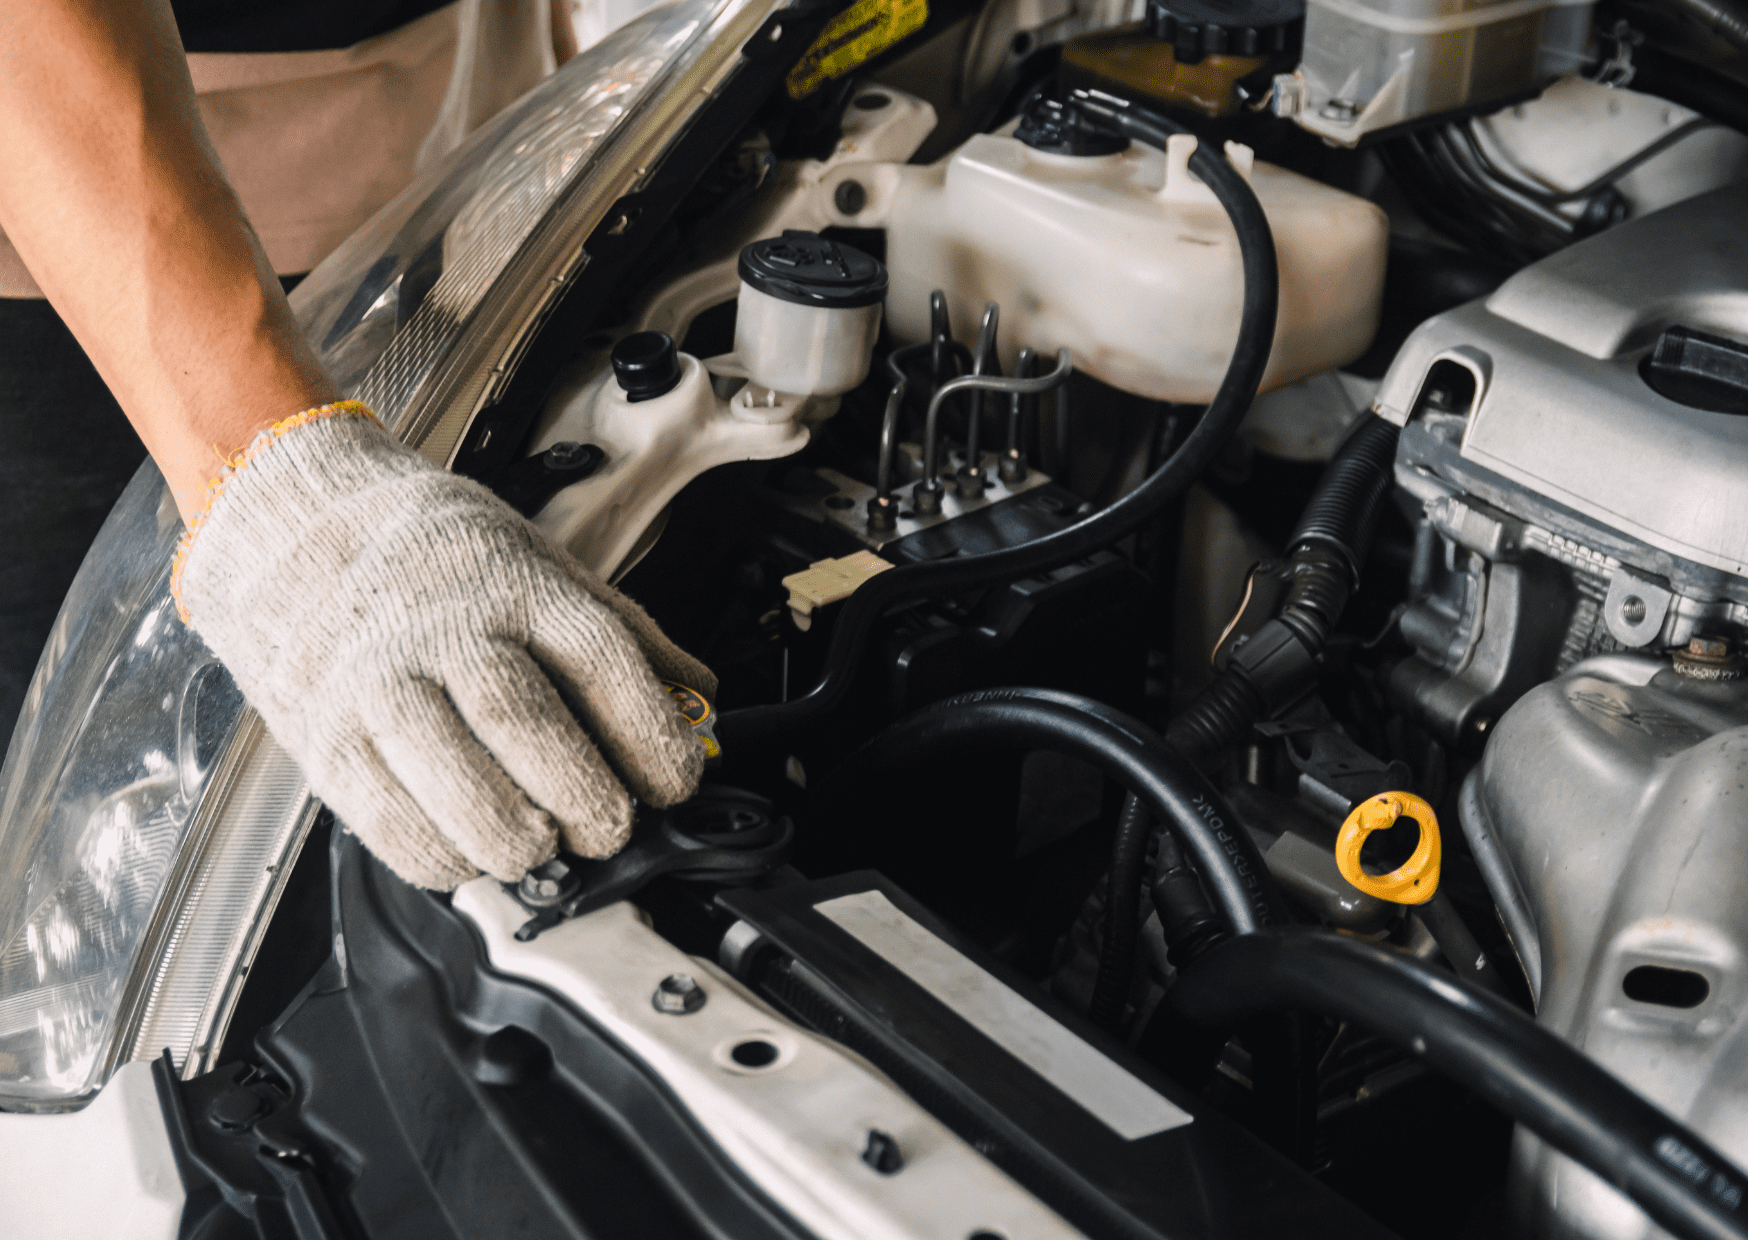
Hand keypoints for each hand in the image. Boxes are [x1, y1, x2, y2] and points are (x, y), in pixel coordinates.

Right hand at [173, 401, 712, 888]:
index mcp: (514, 585)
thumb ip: (623, 632)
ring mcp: (378, 687)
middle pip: (528, 726)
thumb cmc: (430, 551)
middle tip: (609, 828)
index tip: (676, 781)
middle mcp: (445, 632)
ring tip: (543, 846)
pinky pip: (388, 822)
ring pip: (457, 782)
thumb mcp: (540, 561)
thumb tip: (700, 694)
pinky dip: (442, 856)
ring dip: (517, 839)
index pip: (601, 661)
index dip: (651, 733)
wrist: (291, 522)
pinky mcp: (326, 738)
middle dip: (586, 798)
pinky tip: (473, 854)